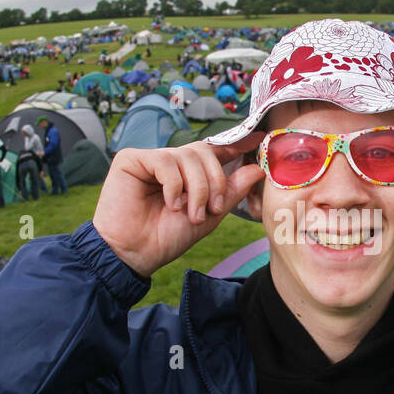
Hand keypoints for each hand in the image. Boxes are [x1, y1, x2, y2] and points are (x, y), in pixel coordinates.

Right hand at [93, 135, 264, 277]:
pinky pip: (165, 161)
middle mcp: (171, 163)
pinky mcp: (131, 159)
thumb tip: (257, 169)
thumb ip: (231, 191)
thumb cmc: (166, 237)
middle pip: (205, 152)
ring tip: (190, 214)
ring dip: (197, 188)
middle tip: (215, 209)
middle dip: (216, 181)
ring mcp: (151, 159)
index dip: (238, 145)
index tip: (261, 139)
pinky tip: (170, 204)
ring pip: (188, 157)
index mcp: (189, 174)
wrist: (134, 254)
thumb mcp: (209, 216)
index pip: (215, 151)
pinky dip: (174, 185)